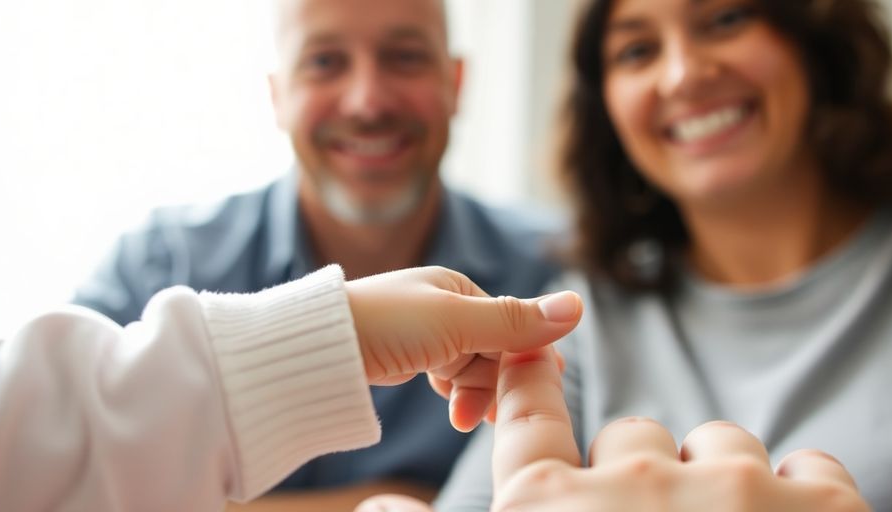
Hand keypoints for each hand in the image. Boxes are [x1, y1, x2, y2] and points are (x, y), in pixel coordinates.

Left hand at [345, 266, 581, 430]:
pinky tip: (450, 410)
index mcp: (457, 286)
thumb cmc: (382, 326)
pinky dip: (452, 393)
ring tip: (463, 419)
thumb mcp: (456, 322)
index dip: (527, 358)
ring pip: (469, 367)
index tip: (538, 393)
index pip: (511, 324)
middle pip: (492, 349)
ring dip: (472, 393)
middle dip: (494, 383)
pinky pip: (445, 375)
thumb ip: (515, 320)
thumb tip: (577, 304)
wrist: (314, 348)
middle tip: (491, 416)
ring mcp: (423, 330)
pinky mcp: (405, 354)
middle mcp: (443, 303)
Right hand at [488, 349, 869, 511]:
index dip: (531, 381)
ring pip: (721, 444)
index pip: (527, 419)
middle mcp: (633, 491)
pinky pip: (811, 467)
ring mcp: (730, 496)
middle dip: (646, 477)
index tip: (534, 353)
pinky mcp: (821, 510)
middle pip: (634, 437)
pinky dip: (804, 496)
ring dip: (723, 486)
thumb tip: (406, 503)